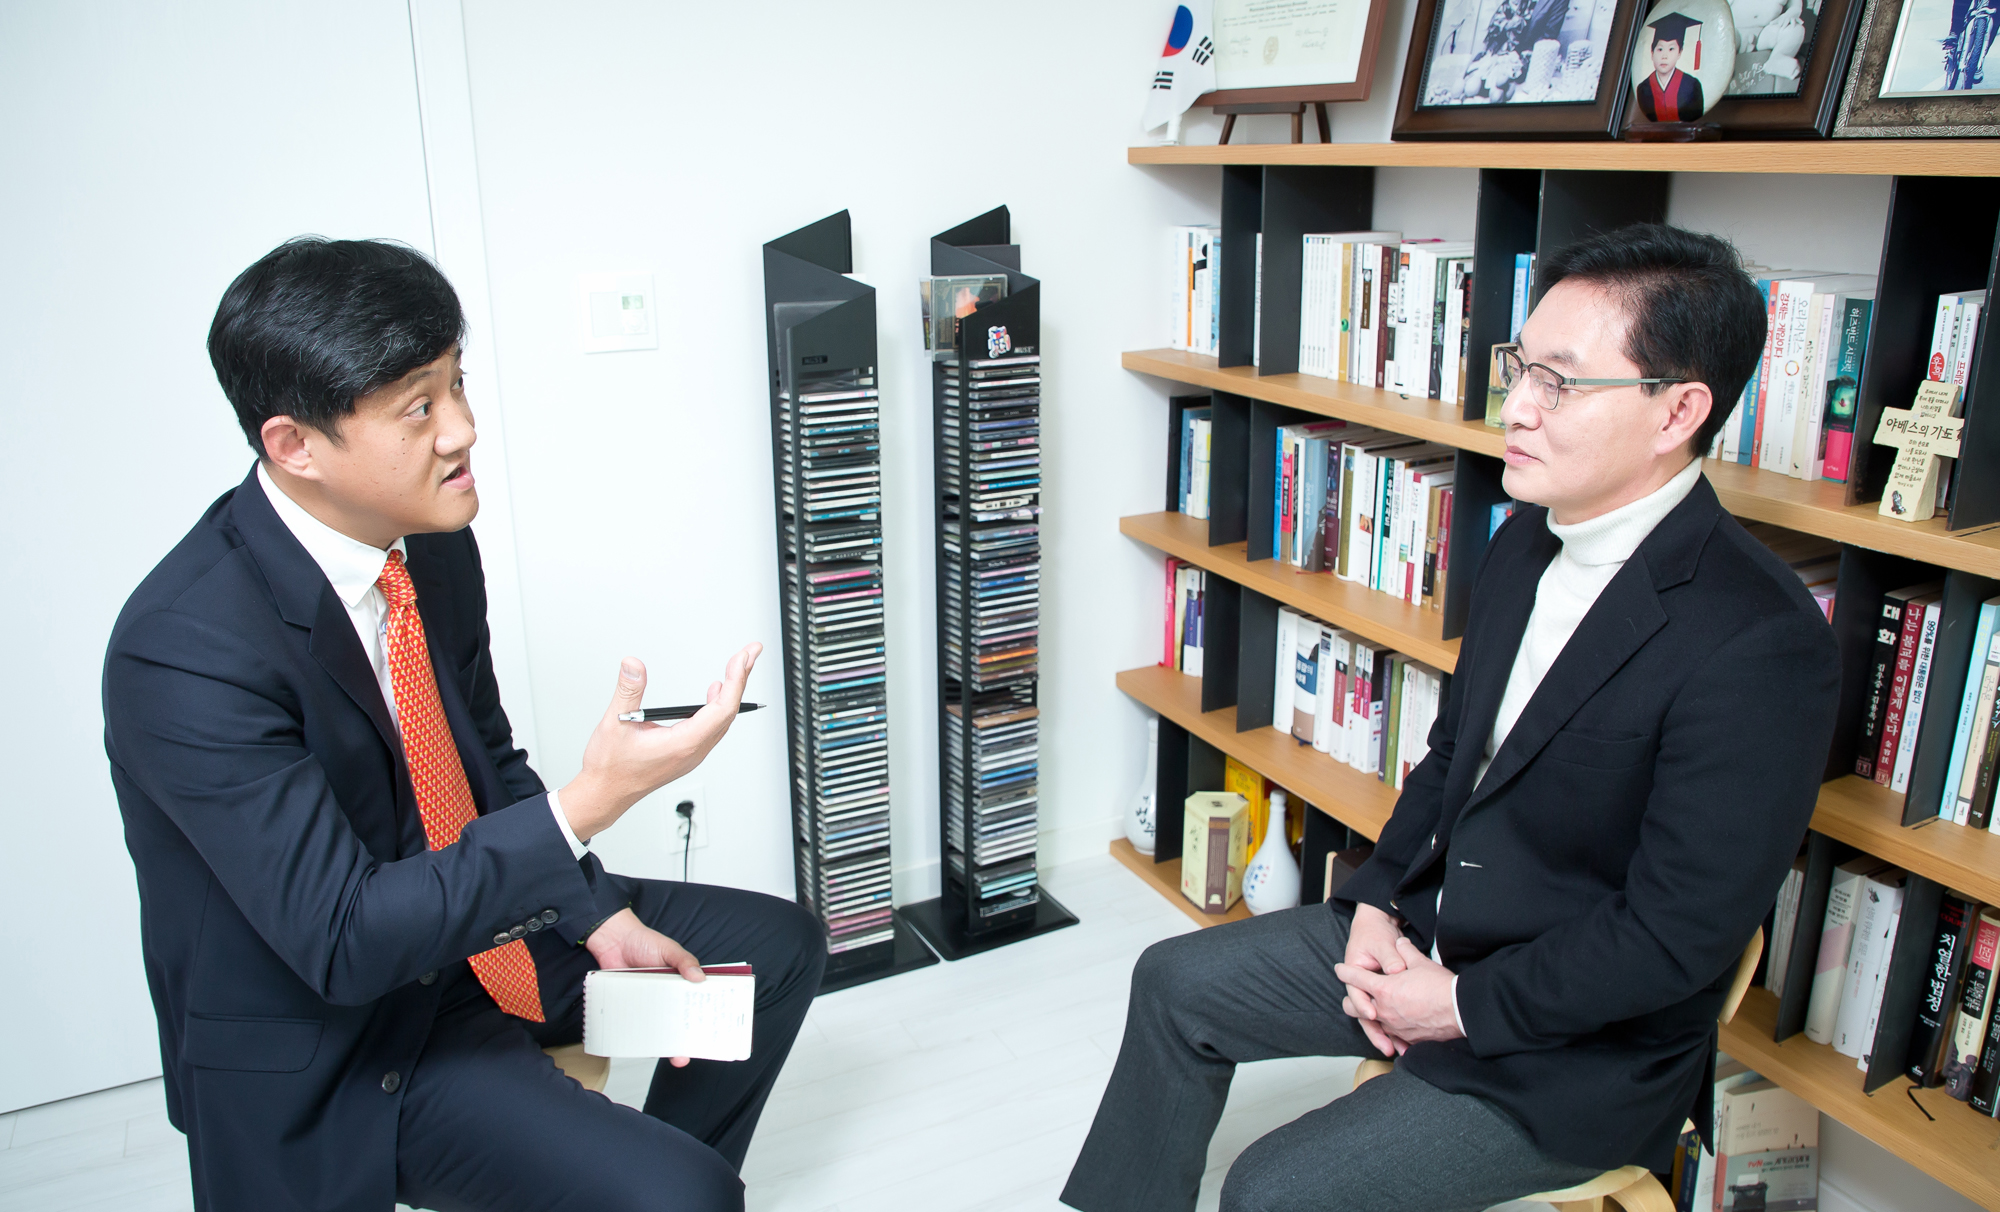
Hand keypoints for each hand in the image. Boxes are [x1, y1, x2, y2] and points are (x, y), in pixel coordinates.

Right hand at [560, 644, 760, 840]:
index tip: (742, 658)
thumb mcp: (615, 723)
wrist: (605, 794)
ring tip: (739, 667)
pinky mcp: (686, 754)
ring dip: (732, 692)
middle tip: (750, 653)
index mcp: (683, 744)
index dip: (735, 680)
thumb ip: (628, 691)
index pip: (722, 709)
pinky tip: (715, 692)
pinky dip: (719, 706)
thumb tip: (634, 665)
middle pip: (728, 712)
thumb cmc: (611, 767)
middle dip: (741, 679)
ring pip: (722, 720)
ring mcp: (692, 754)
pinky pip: (712, 728)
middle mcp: (693, 751)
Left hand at [585, 908, 703, 1067]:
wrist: (613, 941)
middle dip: (685, 1040)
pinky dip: (640, 1036)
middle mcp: (667, 996)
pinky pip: (637, 1025)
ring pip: (658, 1028)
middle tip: (686, 1054)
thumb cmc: (643, 941)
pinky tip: (643, 1045)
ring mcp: (649, 1004)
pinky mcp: (631, 1007)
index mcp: (681, 983)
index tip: (711, 1034)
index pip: (696, 1003)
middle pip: (678, 1022)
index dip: (704, 1019)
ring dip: (663, 1043)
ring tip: (668, 1055)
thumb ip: (685, 961)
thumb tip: (701, 977)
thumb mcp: (669, 949)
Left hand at [1336, 937, 1464, 1053]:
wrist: (1459, 1010)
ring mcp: (1394, 1027)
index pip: (1356, 978)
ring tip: (1373, 1014)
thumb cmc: (1439, 986)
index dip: (1345, 972)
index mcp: (1383, 989)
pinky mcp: (1407, 1038)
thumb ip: (1405, 951)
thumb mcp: (1420, 962)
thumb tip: (1401, 942)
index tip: (1339, 969)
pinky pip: (1392, 1036)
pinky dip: (1391, 1033)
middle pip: (1354, 1007)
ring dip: (1372, 1018)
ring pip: (1373, 1024)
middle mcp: (1384, 1010)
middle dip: (1352, 1001)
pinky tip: (1393, 1032)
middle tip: (1355, 996)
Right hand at [1340, 903, 1410, 1055]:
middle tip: (1386, 1044)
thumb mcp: (1382, 943)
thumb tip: (1397, 971)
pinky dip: (1395, 1030)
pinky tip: (1406, 1043)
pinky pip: (1387, 1017)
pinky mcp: (1383, 996)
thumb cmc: (1375, 931)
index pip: (1357, 994)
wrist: (1378, 924)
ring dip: (1385, 1035)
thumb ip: (1390, 958)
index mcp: (1355, 972)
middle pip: (1363, 1013)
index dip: (1365, 1006)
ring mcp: (1371, 993)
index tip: (1374, 1014)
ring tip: (1397, 1051)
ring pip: (1376, 1020)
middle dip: (1374, 1030)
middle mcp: (1361, 986)